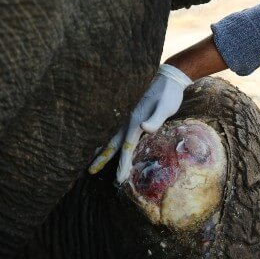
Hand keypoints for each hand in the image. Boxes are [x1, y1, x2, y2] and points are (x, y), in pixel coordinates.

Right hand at [88, 64, 192, 183]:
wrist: (169, 78)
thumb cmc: (169, 94)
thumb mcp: (166, 106)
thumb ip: (155, 118)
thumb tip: (144, 127)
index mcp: (135, 122)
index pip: (126, 147)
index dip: (122, 163)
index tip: (119, 179)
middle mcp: (128, 121)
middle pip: (113, 144)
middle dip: (102, 158)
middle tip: (90, 171)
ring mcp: (130, 118)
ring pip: (114, 138)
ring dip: (103, 150)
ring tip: (94, 161)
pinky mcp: (134, 116)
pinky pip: (120, 134)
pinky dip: (113, 142)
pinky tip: (112, 146)